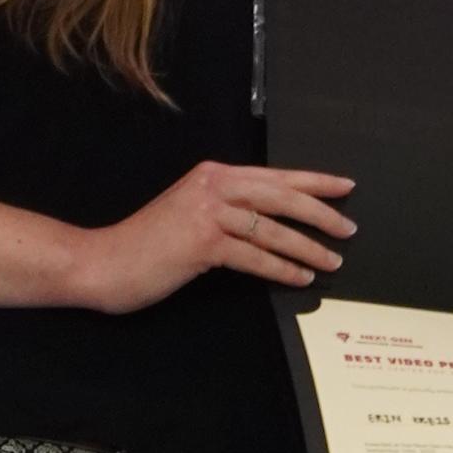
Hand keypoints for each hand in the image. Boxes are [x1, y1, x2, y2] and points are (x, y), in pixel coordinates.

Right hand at [64, 160, 355, 314]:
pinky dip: (281, 268)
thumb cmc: (147, 246)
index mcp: (213, 175)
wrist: (103, 262)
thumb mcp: (190, 215)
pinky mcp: (201, 242)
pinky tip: (300, 277)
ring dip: (308, 247)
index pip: (274, 175)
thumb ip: (226, 211)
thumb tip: (271, 223)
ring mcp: (206, 213)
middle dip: (321, 212)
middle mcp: (212, 186)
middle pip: (281, 195)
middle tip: (349, 229)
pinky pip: (254, 256)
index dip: (313, 181)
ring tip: (332, 261)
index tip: (344, 187)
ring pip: (272, 227)